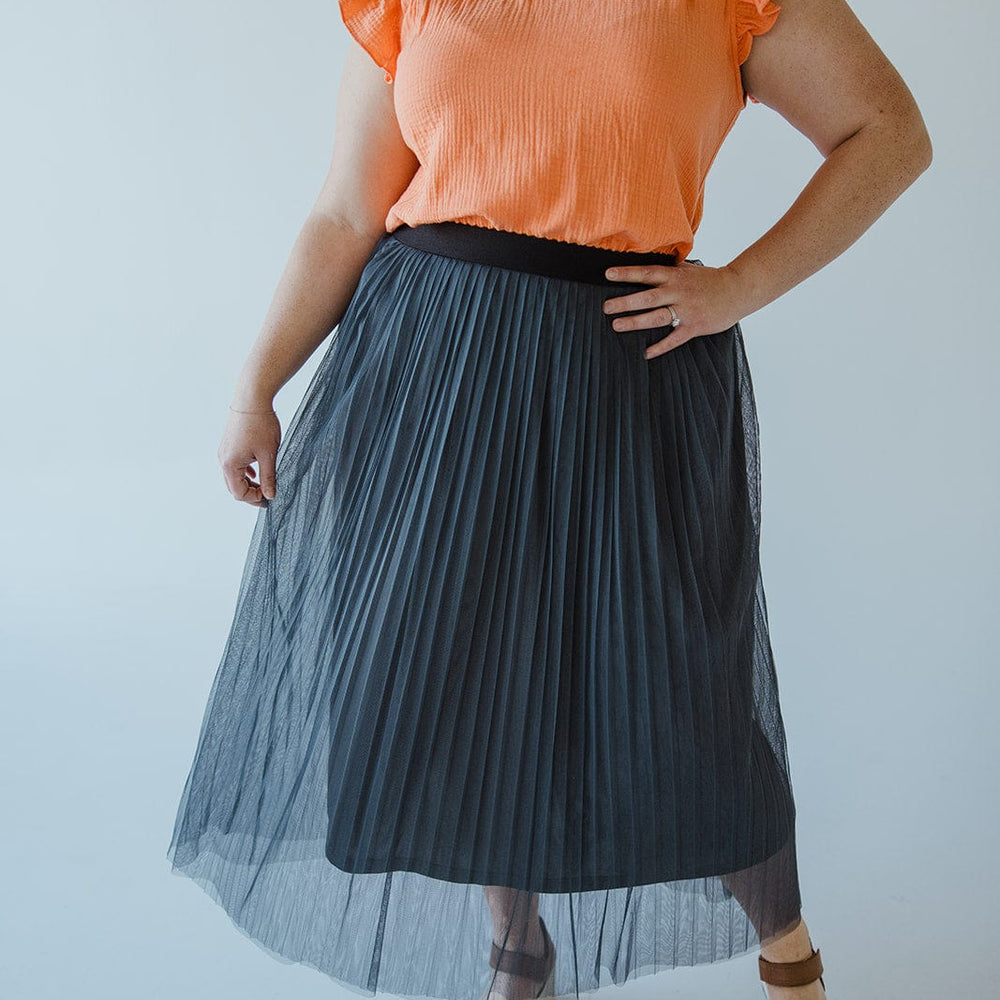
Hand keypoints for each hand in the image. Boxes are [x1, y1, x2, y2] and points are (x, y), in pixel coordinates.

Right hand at [218, 405, 281, 506]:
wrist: (252, 398)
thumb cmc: (261, 424)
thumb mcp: (268, 454)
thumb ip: (268, 477)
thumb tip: (269, 495)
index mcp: (230, 465)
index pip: (238, 493)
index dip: (254, 498)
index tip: (270, 498)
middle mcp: (223, 459)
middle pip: (233, 487)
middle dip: (250, 493)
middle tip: (268, 495)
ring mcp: (224, 451)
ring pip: (233, 476)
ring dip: (247, 483)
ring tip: (264, 484)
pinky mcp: (228, 444)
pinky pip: (233, 465)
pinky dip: (244, 472)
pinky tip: (256, 471)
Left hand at [602, 261, 747, 358]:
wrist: (738, 290)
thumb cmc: (712, 279)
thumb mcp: (689, 269)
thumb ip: (671, 268)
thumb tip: (653, 258)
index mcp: (675, 276)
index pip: (647, 273)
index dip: (627, 273)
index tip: (608, 274)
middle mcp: (678, 292)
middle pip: (647, 297)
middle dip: (625, 302)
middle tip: (606, 307)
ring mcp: (686, 310)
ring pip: (656, 317)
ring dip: (635, 322)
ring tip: (616, 325)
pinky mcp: (694, 326)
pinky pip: (674, 339)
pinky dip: (661, 347)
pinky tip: (647, 353)